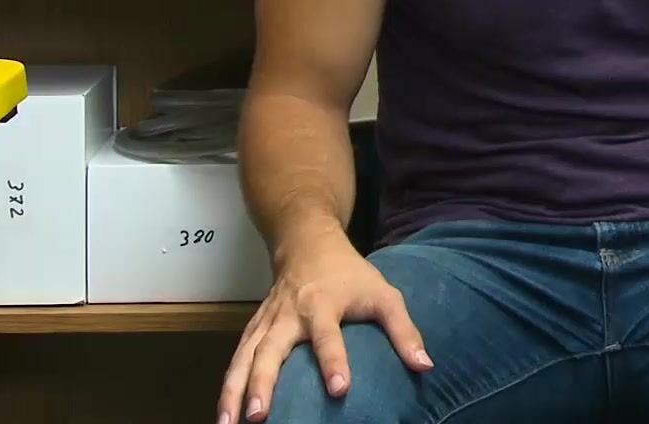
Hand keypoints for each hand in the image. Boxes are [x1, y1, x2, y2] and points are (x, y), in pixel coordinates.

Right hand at [218, 229, 431, 423]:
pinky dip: (227, 384)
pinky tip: (223, 413)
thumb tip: (425, 366)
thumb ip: (404, 330)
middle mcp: (289, 314)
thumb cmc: (350, 274)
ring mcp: (267, 321)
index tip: (340, 390)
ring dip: (232, 391)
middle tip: (258, 417)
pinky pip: (237, 357)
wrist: (307, 243)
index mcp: (323, 304)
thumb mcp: (384, 294)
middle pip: (270, 349)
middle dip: (261, 384)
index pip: (328, 335)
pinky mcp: (254, 328)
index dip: (334, 361)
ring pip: (244, 356)